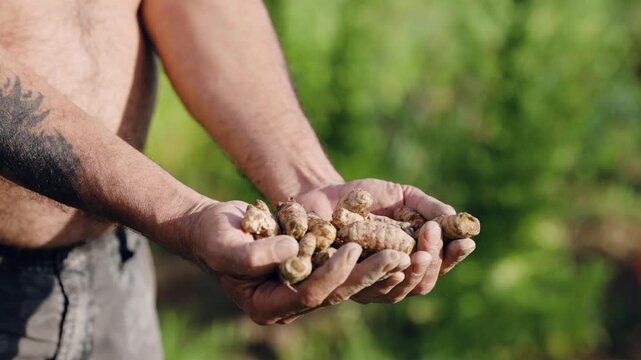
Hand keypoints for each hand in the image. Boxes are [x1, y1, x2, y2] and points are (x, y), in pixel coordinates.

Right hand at [190, 200, 410, 324]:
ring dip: (376, 269)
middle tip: (399, 258)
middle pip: (335, 292)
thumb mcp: (224, 244)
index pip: (308, 294)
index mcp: (267, 305)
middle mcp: (289, 302)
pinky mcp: (312, 271)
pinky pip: (343, 269)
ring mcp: (302, 288)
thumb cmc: (214, 235)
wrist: (217, 228)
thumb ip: (251, 254)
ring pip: (345, 284)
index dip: (333, 273)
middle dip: (367, 274)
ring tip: (407, 254)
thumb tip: (293, 249)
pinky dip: (367, 258)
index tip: (353, 249)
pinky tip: (393, 246)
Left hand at [295, 178, 475, 303]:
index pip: (440, 265)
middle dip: (433, 261)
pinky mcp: (342, 284)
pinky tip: (390, 262)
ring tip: (417, 252)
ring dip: (411, 272)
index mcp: (413, 259)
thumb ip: (428, 208)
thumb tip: (456, 220)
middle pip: (421, 283)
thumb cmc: (368, 198)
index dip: (454, 257)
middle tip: (433, 235)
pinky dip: (380, 276)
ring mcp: (368, 285)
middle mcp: (393, 277)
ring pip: (396, 291)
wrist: (324, 194)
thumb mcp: (402, 196)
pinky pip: (363, 288)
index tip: (466, 241)